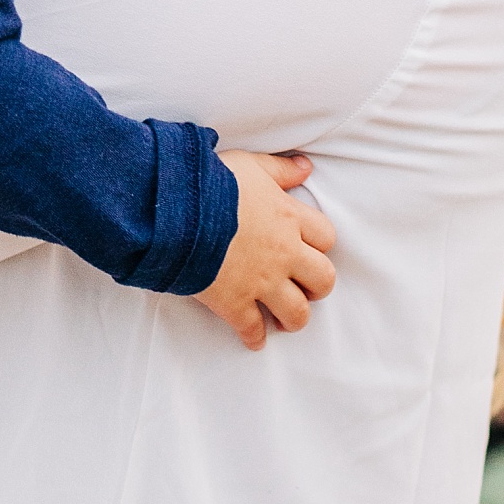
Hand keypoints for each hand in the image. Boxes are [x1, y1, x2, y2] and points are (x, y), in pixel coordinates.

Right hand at [194, 151, 335, 349]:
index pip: (325, 237)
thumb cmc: (211, 182)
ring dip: (293, 317)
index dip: (319, 244)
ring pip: (297, 312)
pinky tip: (253, 339)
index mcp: (288, 218)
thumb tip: (306, 167)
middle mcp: (283, 253)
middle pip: (323, 280)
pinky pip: (253, 329)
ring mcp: (261, 281)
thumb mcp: (249, 164)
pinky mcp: (235, 302)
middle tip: (304, 287)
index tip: (308, 248)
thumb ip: (279, 169)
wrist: (177, 210)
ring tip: (284, 318)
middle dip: (317, 287)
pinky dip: (254, 337)